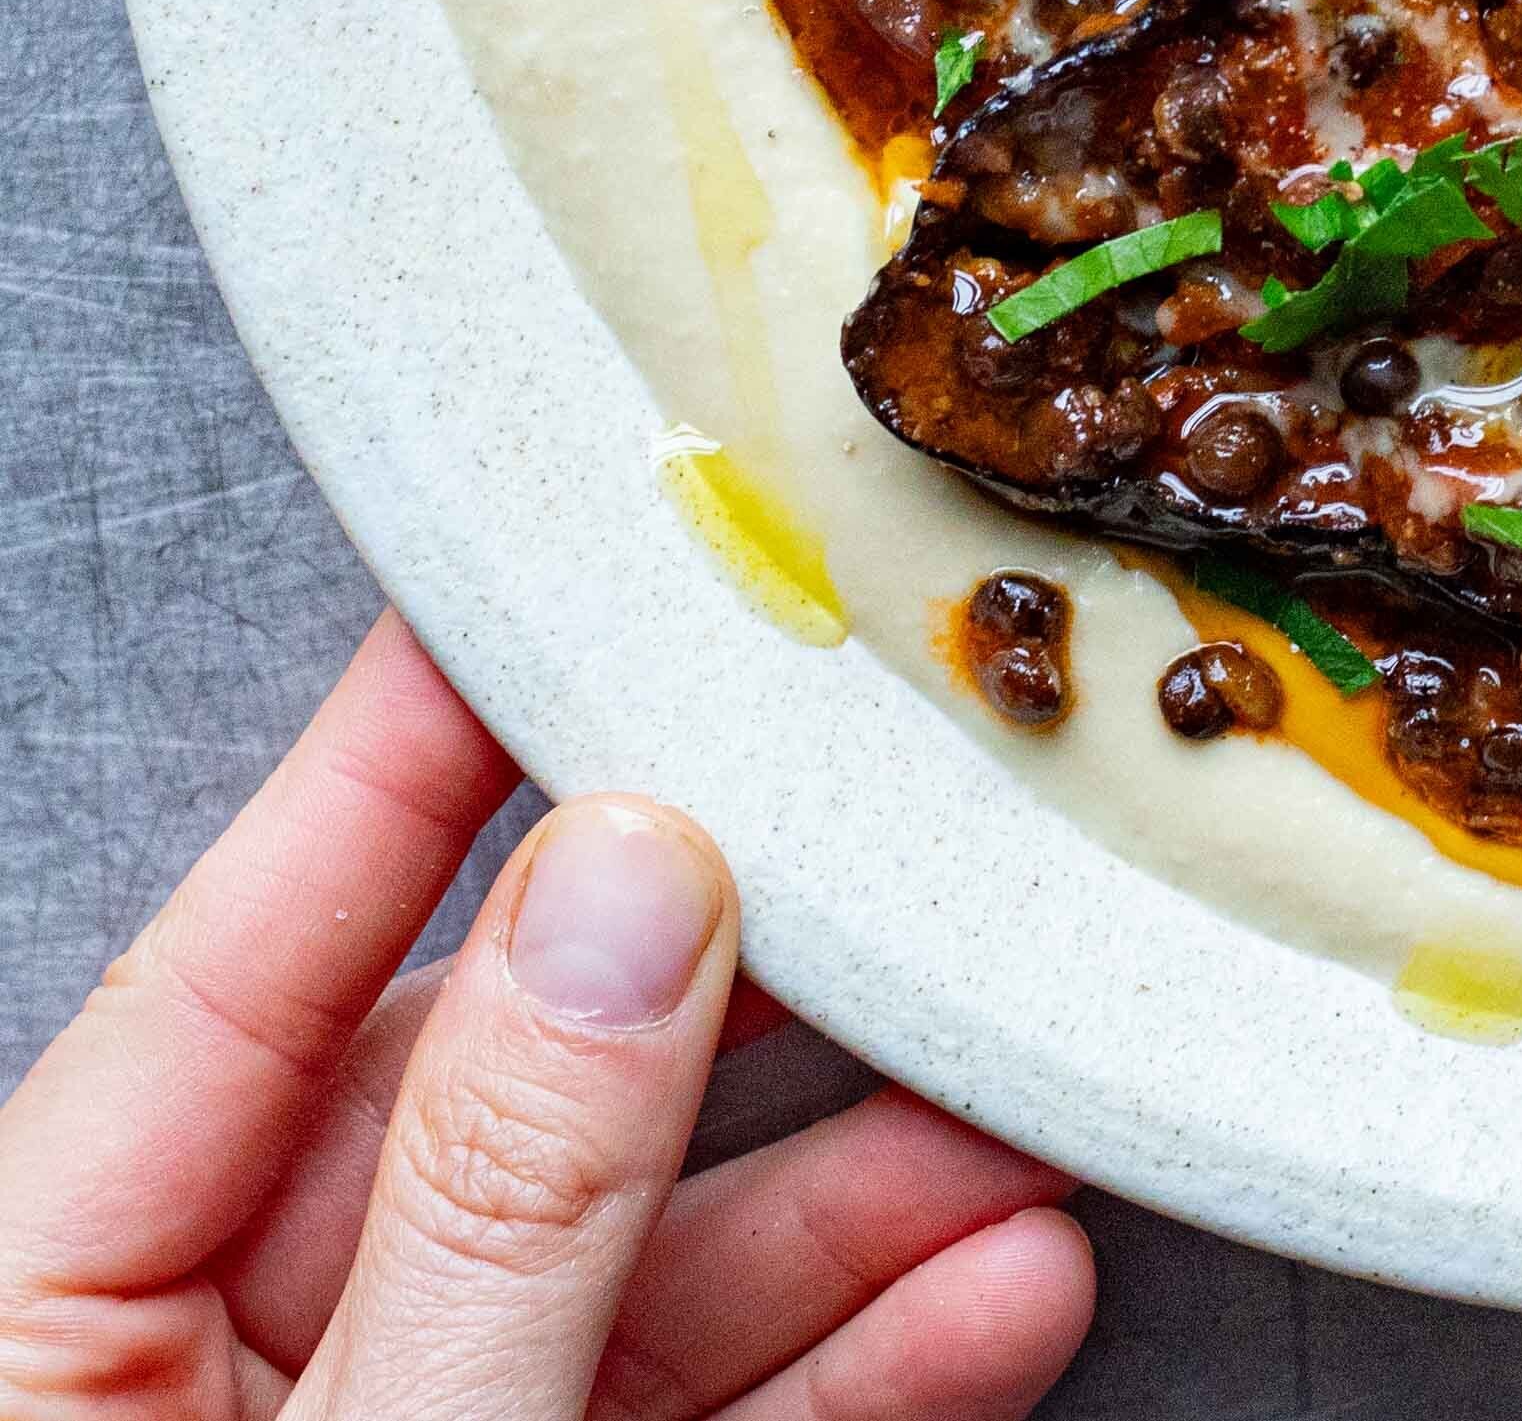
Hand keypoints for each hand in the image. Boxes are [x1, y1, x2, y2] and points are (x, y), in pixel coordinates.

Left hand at [0, 615, 1094, 1416]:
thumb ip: (501, 1198)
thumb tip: (629, 881)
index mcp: (32, 1325)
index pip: (234, 965)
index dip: (399, 756)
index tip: (543, 579)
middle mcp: (183, 1372)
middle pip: (482, 1102)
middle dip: (736, 1012)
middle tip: (903, 868)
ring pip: (617, 1263)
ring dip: (850, 1198)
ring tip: (1026, 1112)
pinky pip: (677, 1414)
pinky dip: (850, 1363)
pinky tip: (994, 1290)